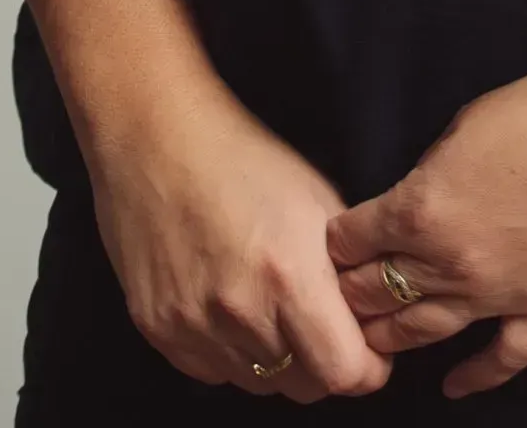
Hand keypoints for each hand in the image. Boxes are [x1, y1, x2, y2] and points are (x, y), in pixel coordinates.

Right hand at [84, 74, 396, 401]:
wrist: (155, 139)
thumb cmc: (244, 158)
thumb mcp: (317, 199)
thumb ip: (345, 269)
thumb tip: (369, 318)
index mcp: (289, 276)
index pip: (345, 372)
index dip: (368, 367)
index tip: (370, 350)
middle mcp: (241, 313)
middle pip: (304, 387)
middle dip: (326, 365)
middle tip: (324, 327)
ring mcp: (194, 327)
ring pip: (259, 385)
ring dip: (278, 361)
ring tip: (274, 309)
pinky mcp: (159, 331)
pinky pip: (214, 372)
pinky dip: (233, 355)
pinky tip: (233, 308)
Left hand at [324, 45, 526, 398]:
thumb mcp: (465, 125)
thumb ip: (432, 172)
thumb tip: (419, 196)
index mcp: (422, 208)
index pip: (354, 239)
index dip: (338, 241)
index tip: (333, 244)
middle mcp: (451, 261)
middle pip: (380, 291)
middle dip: (353, 292)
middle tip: (338, 297)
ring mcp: (501, 294)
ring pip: (427, 331)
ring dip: (392, 337)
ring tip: (369, 343)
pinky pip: (503, 357)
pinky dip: (476, 378)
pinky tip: (452, 387)